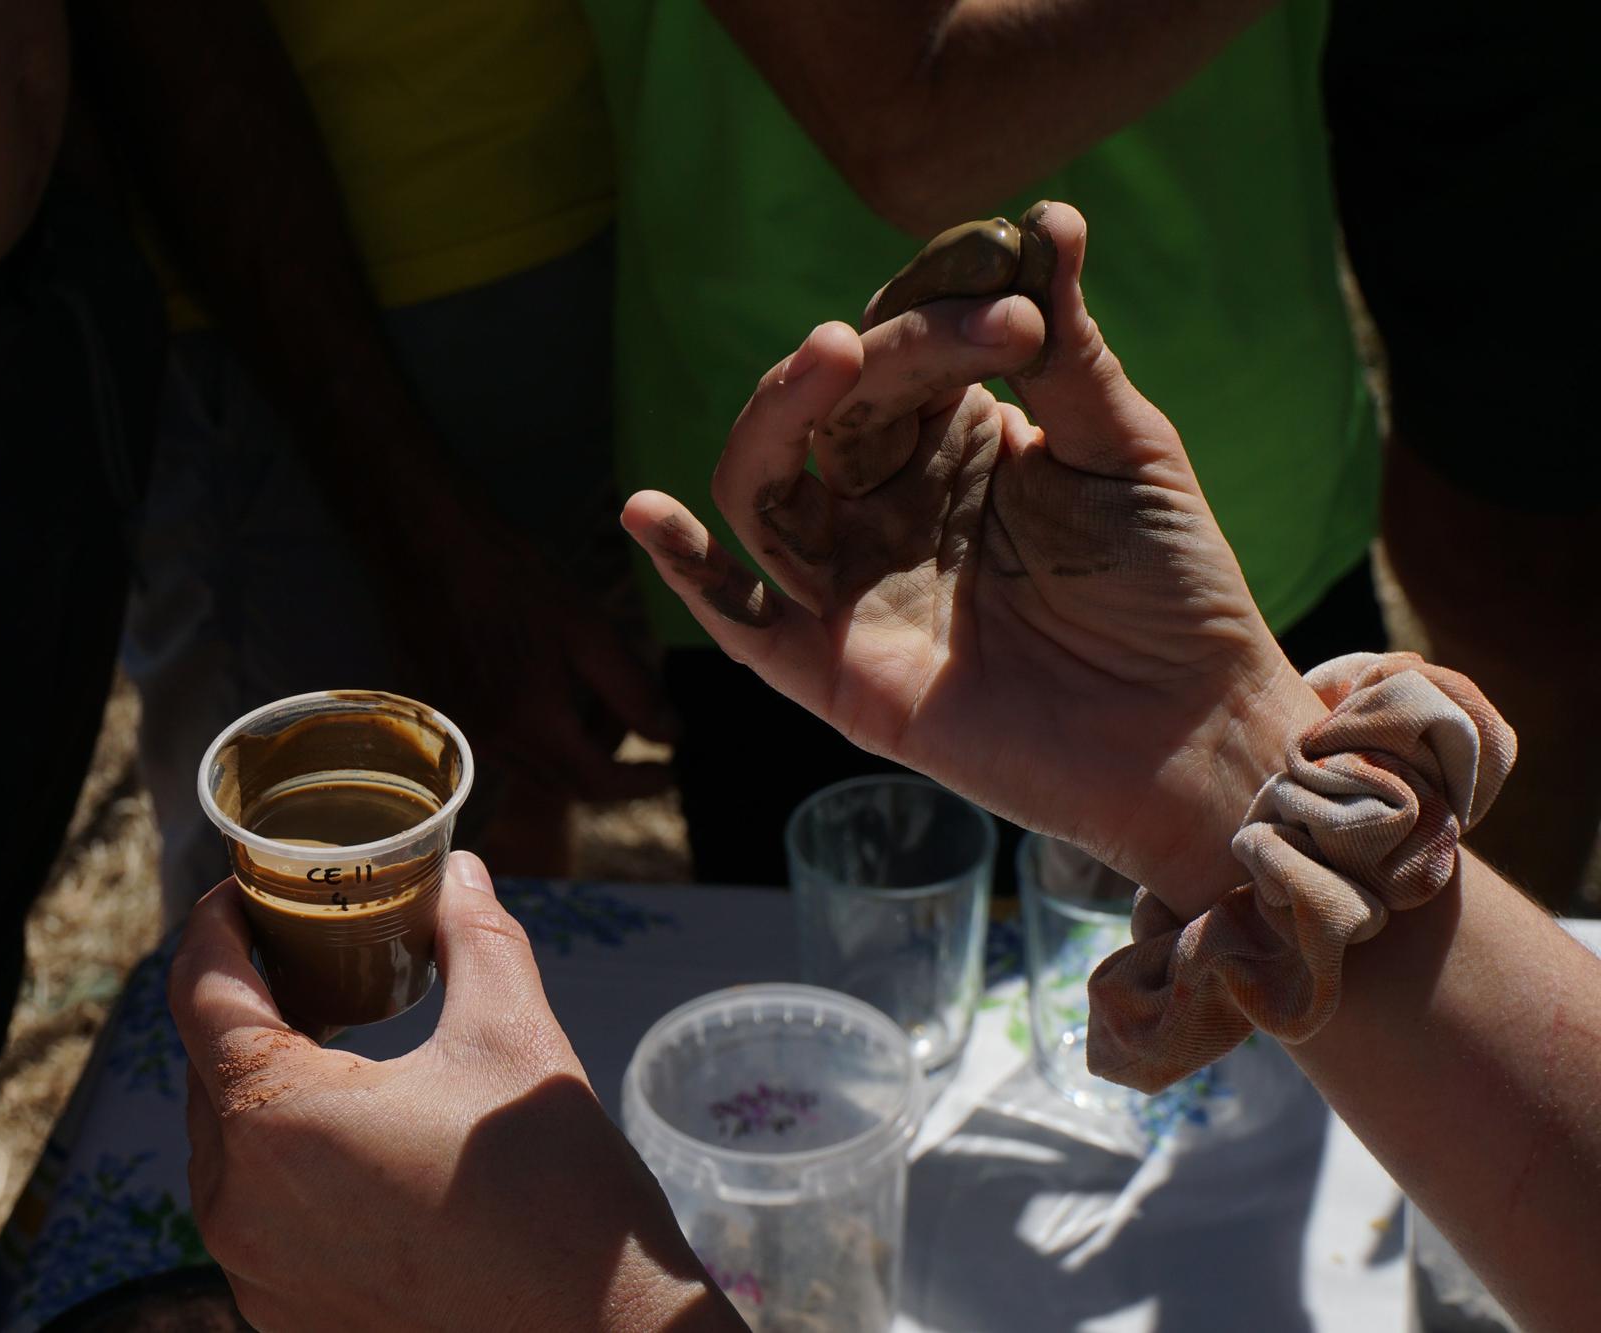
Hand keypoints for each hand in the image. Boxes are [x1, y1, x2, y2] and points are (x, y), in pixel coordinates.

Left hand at [169, 853, 740, 1330]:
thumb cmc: (553, 1192)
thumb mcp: (512, 1037)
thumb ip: (473, 937)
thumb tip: (456, 873)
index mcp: (274, 1119)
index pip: (200, 990)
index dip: (217, 923)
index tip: (249, 889)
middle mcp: (238, 1202)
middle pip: (209, 1065)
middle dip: (249, 997)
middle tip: (310, 949)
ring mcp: (254, 1269)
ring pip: (228, 1141)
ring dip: (264, 1080)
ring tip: (334, 1034)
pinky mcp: (283, 1313)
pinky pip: (256, 1209)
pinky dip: (283, 1155)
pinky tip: (352, 1132)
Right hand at [388, 513, 672, 804]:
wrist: (424, 544)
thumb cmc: (510, 577)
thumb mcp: (587, 628)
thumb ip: (634, 690)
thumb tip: (671, 737)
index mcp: (529, 722)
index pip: (597, 784)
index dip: (640, 784)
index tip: (668, 771)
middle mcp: (488, 742)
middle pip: (565, 782)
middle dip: (608, 756)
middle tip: (631, 710)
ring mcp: (457, 732)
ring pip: (533, 766)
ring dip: (570, 743)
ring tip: (585, 684)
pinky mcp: (437, 717)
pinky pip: (501, 745)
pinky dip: (535, 730)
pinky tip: (539, 679)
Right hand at [622, 203, 1322, 918]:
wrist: (1186, 735)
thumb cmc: (1169, 591)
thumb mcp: (1127, 452)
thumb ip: (1070, 351)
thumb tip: (1049, 218)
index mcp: (955, 440)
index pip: (900, 350)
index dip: (935, 315)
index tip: (1017, 308)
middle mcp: (886, 500)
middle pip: (824, 405)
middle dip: (872, 354)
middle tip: (948, 332)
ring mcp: (850, 579)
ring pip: (761, 482)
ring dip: (775, 414)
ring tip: (829, 357)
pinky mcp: (830, 665)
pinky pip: (736, 612)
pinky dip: (685, 566)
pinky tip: (647, 511)